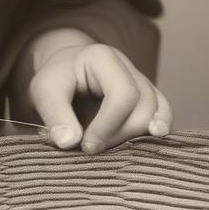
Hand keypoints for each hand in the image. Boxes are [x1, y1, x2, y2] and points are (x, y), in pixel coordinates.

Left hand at [25, 43, 172, 153]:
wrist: (65, 73)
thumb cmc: (56, 79)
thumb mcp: (43, 90)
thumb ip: (54, 114)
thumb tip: (70, 142)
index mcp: (104, 58)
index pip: (123, 93)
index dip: (108, 125)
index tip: (86, 146)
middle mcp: (129, 67)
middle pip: (145, 106)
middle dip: (121, 135)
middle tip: (93, 149)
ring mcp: (142, 82)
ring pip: (159, 112)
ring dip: (138, 138)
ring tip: (113, 151)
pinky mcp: (148, 98)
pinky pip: (164, 115)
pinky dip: (156, 134)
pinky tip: (145, 148)